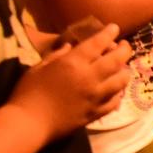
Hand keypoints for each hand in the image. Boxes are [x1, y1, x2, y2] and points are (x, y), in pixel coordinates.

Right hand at [13, 22, 132, 137]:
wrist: (28, 124)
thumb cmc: (27, 93)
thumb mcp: (38, 67)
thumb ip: (56, 55)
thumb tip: (70, 46)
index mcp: (74, 62)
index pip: (99, 42)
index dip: (109, 33)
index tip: (114, 28)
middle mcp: (90, 77)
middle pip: (117, 59)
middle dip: (124, 48)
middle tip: (123, 45)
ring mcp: (96, 96)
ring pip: (122, 80)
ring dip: (124, 70)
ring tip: (122, 67)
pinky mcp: (96, 113)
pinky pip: (115, 101)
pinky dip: (118, 93)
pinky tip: (116, 90)